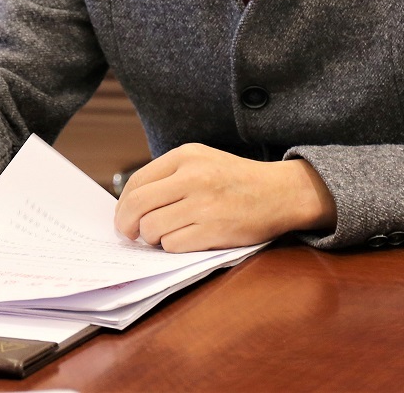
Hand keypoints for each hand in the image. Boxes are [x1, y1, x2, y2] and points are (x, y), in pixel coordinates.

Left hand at [114, 143, 336, 252]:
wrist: (280, 192)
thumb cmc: (235, 180)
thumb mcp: (201, 162)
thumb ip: (169, 176)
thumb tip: (130, 204)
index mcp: (185, 156)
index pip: (137, 182)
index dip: (123, 205)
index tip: (123, 217)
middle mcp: (192, 176)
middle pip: (137, 206)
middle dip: (126, 225)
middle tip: (129, 234)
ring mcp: (203, 204)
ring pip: (152, 229)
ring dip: (153, 238)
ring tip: (165, 235)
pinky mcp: (213, 230)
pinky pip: (173, 245)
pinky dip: (173, 248)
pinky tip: (185, 240)